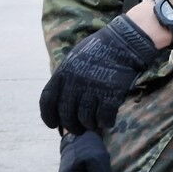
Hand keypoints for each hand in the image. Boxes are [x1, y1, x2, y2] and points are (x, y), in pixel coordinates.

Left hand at [38, 14, 161, 134]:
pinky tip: (107, 121)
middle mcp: (75, 82)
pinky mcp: (111, 93)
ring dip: (89, 125)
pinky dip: (105, 122)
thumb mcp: (75, 58)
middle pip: (66, 114)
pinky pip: (104, 117)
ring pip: (85, 118)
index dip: (48, 116)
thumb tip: (61, 99)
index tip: (54, 125)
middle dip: (71, 126)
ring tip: (93, 125)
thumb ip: (66, 77)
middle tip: (77, 130)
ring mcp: (93, 88)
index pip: (47, 101)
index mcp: (63, 72)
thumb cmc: (100, 49)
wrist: (125, 41)